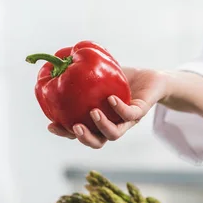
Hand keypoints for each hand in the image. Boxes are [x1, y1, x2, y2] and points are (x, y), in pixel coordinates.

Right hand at [48, 67, 167, 148]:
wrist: (150, 79)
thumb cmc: (122, 79)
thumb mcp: (98, 75)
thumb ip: (79, 72)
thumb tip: (55, 60)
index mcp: (99, 121)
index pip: (80, 133)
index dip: (65, 133)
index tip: (51, 125)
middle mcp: (113, 125)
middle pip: (98, 142)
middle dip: (84, 138)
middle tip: (74, 127)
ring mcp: (127, 121)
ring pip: (115, 134)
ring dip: (102, 126)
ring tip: (94, 113)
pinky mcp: (140, 112)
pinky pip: (130, 114)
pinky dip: (119, 108)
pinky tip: (111, 99)